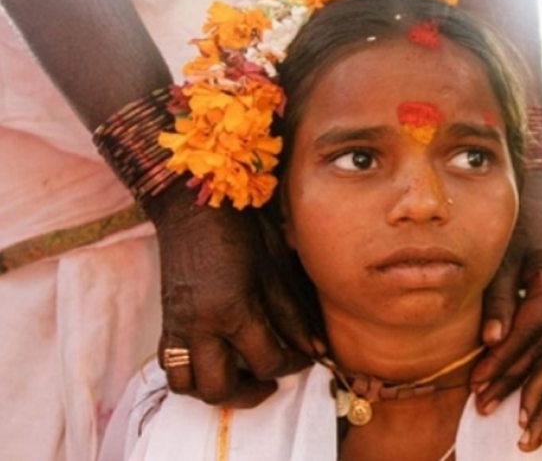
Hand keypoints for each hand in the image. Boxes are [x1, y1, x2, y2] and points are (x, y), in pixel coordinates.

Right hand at [146, 183, 313, 406]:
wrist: (192, 206)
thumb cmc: (241, 230)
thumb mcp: (274, 269)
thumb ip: (293, 315)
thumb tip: (316, 349)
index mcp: (234, 310)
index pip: (267, 361)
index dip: (291, 365)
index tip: (303, 357)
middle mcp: (201, 326)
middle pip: (220, 388)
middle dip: (250, 393)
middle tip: (270, 380)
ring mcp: (178, 326)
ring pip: (187, 385)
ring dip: (214, 389)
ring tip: (239, 375)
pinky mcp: (166, 320)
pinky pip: (168, 365)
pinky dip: (190, 373)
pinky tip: (215, 360)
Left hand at [471, 170, 541, 410]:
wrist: (539, 199)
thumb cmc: (516, 223)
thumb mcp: (503, 257)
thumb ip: (499, 299)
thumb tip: (493, 341)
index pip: (527, 333)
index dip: (502, 362)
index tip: (477, 385)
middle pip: (540, 348)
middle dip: (510, 378)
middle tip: (482, 405)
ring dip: (522, 375)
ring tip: (494, 400)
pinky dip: (533, 359)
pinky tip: (518, 381)